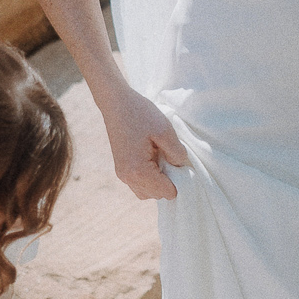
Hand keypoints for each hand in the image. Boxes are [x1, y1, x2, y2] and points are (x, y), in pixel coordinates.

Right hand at [104, 84, 188, 201]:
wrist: (116, 102)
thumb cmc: (140, 114)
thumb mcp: (165, 131)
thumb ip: (177, 152)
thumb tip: (182, 167)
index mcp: (138, 171)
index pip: (166, 192)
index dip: (177, 180)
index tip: (177, 161)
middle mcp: (127, 178)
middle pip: (156, 195)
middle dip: (167, 180)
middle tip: (169, 157)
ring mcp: (122, 174)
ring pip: (146, 191)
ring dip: (157, 180)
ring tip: (160, 157)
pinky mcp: (121, 168)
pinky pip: (138, 183)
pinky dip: (149, 176)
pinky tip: (152, 156)